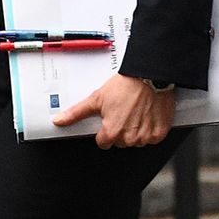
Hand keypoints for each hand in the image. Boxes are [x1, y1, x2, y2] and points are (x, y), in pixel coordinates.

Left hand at [51, 74, 176, 147]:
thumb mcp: (97, 98)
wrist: (150, 76)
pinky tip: (148, 115)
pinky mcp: (159, 133)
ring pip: (137, 141)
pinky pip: (153, 138)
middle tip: (125, 111)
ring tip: (137, 111)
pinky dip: (151, 129)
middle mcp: (129, 138)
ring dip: (137, 130)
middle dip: (122, 129)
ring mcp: (145, 137)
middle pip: (121, 142)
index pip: (104, 142)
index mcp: (112, 132)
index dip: (106, 129)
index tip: (112, 118)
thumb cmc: (126, 85)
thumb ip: (76, 113)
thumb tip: (59, 121)